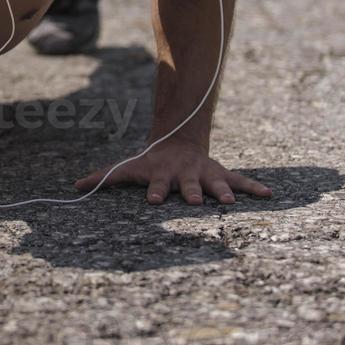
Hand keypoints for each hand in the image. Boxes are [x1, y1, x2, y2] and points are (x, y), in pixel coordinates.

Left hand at [74, 138, 270, 204]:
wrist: (178, 142)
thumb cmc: (149, 164)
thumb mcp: (127, 168)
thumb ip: (103, 177)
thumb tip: (74, 186)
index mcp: (162, 176)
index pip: (157, 185)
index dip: (155, 192)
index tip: (154, 201)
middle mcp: (185, 176)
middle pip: (189, 185)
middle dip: (192, 193)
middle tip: (195, 201)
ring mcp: (205, 175)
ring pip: (216, 184)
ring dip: (224, 192)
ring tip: (231, 202)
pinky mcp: (221, 175)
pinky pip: (241, 181)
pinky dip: (255, 187)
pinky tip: (270, 194)